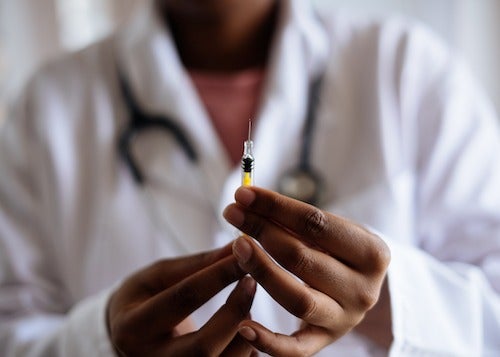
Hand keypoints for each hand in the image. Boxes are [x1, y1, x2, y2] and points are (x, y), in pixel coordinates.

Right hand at [107, 244, 257, 355]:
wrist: (126, 337)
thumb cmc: (142, 299)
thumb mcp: (158, 276)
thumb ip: (196, 263)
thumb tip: (235, 247)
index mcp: (132, 327)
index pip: (183, 299)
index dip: (217, 275)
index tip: (242, 256)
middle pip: (202, 346)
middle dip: (234, 312)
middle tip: (251, 283)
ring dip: (244, 334)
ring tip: (247, 308)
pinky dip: (243, 351)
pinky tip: (246, 331)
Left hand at [223, 187, 390, 355]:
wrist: (361, 287)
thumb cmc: (340, 250)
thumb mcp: (334, 230)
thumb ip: (296, 219)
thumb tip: (248, 201)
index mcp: (372, 253)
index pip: (316, 223)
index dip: (275, 206)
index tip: (243, 194)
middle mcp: (363, 290)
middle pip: (302, 258)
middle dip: (261, 231)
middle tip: (233, 214)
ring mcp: (344, 319)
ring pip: (297, 299)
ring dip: (261, 271)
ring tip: (236, 247)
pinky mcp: (325, 341)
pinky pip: (296, 349)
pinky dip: (269, 341)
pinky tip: (243, 326)